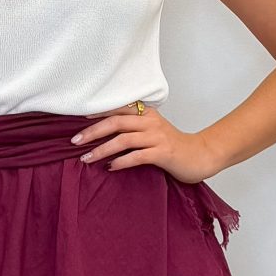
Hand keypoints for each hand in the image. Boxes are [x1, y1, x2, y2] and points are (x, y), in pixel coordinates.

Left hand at [70, 107, 215, 184]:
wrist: (201, 156)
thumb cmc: (173, 146)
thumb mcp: (153, 131)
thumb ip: (133, 128)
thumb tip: (104, 134)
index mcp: (147, 114)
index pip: (118, 108)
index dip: (97, 113)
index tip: (78, 120)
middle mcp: (151, 122)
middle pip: (116, 122)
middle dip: (93, 131)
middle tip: (75, 141)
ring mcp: (157, 137)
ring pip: (123, 139)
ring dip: (102, 149)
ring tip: (86, 158)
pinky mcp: (163, 153)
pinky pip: (137, 156)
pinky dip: (121, 162)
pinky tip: (110, 167)